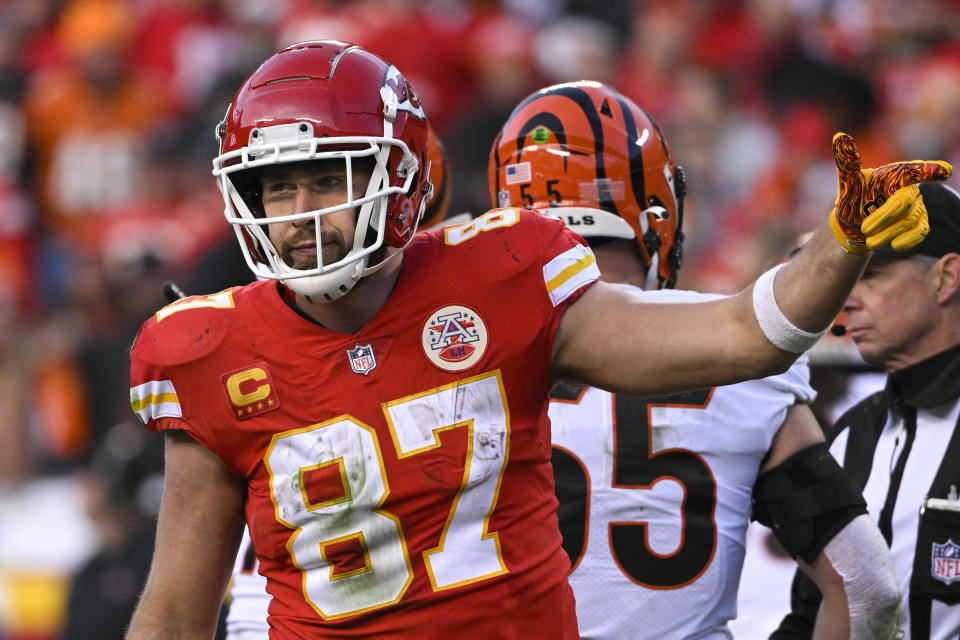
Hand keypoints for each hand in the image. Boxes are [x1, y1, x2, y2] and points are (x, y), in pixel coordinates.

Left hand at [830, 132, 951, 251]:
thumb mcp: (848, 180)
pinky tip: (895, 245)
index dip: (929, 170)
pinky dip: (908, 240)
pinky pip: (920, 232)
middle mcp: (910, 189)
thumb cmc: (856, 195)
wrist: (856, 221)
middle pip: (904, 202)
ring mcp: (916, 207)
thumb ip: (847, 161)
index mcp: (896, 174)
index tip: (945, 171)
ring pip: (908, 220)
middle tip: (864, 228)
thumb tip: (839, 136)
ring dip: (887, 232)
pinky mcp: (918, 224)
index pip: (913, 170)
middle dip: (884, 216)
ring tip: (869, 241)